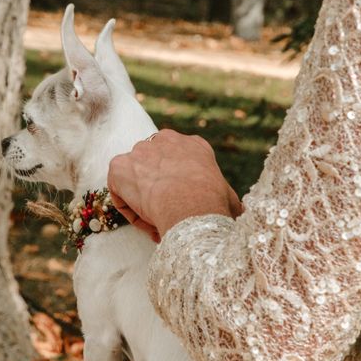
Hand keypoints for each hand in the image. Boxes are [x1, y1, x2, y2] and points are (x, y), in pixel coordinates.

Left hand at [108, 130, 242, 241]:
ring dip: (141, 198)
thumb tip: (241, 213)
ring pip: (136, 176)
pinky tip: (143, 218)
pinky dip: (126, 206)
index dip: (178, 185)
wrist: (190, 203)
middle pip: (155, 164)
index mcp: (194, 145)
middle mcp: (166, 140)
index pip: (179, 160)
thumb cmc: (213, 203)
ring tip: (155, 220)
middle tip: (164, 212)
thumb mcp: (230, 198)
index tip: (181, 205)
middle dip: (156, 187)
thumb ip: (229, 200)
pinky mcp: (120, 165)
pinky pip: (119, 188)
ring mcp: (140, 150)